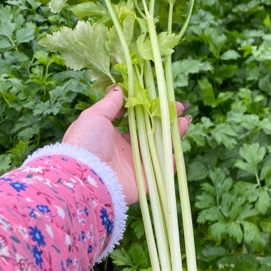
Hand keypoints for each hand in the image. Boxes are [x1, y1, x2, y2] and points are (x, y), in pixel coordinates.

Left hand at [63, 85, 190, 204]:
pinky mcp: (141, 182)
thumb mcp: (94, 116)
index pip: (133, 120)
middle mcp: (123, 150)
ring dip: (172, 135)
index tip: (161, 98)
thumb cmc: (85, 143)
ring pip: (158, 149)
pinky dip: (170, 162)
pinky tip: (177, 150)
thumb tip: (119, 88)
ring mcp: (133, 166)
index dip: (148, 109)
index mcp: (110, 135)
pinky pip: (160, 172)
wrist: (85, 177)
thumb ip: (110, 103)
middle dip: (165, 120)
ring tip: (185, 121)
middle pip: (149, 133)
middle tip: (179, 108)